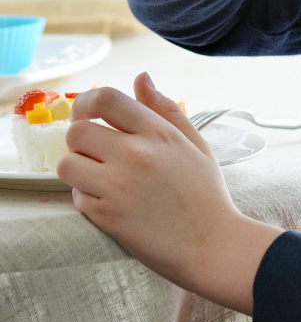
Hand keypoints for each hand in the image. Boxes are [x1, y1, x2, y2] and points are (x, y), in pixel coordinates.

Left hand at [57, 72, 281, 313]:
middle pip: (77, 131)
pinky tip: (106, 199)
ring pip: (68, 164)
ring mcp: (118, 186)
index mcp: (157, 132)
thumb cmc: (206, 193)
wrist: (212, 244)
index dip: (86, 102)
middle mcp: (135, 154)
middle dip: (79, 138)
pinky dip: (85, 196)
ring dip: (77, 168)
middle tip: (93, 149)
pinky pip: (76, 196)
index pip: (105, 98)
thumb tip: (141, 77)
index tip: (87, 113)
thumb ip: (165, 107)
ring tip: (97, 175)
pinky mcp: (107, 217)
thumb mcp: (194, 142)